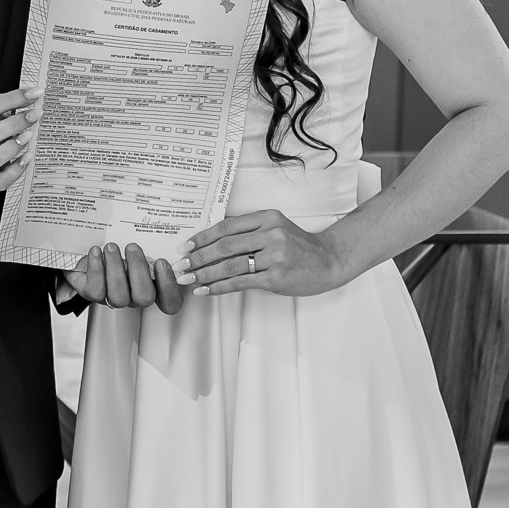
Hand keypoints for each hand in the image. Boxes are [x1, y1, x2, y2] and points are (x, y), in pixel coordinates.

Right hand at [0, 87, 42, 191]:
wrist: (10, 147)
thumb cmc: (13, 126)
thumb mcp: (15, 111)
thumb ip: (24, 103)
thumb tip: (40, 92)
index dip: (15, 98)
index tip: (36, 93)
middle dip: (13, 125)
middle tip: (35, 115)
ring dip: (9, 150)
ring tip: (28, 137)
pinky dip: (13, 172)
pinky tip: (28, 158)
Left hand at [59, 242, 183, 314]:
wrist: (87, 251)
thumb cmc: (117, 248)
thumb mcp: (136, 244)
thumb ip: (151, 245)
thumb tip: (161, 233)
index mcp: (151, 285)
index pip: (169, 301)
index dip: (169, 286)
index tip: (161, 261)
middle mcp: (134, 296)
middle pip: (144, 297)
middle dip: (139, 270)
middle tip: (132, 247)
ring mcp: (113, 297)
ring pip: (119, 296)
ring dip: (115, 268)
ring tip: (111, 247)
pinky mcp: (92, 293)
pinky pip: (96, 290)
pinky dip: (96, 269)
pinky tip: (96, 252)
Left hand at [174, 210, 345, 297]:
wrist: (328, 261)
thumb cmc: (298, 246)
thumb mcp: (275, 228)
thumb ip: (249, 232)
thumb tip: (211, 243)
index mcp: (266, 217)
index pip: (226, 226)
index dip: (202, 237)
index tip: (185, 246)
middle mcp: (270, 233)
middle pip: (224, 246)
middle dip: (198, 257)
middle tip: (180, 265)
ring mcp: (274, 255)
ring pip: (230, 265)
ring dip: (204, 274)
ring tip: (188, 279)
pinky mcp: (276, 276)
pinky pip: (241, 282)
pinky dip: (220, 287)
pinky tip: (206, 290)